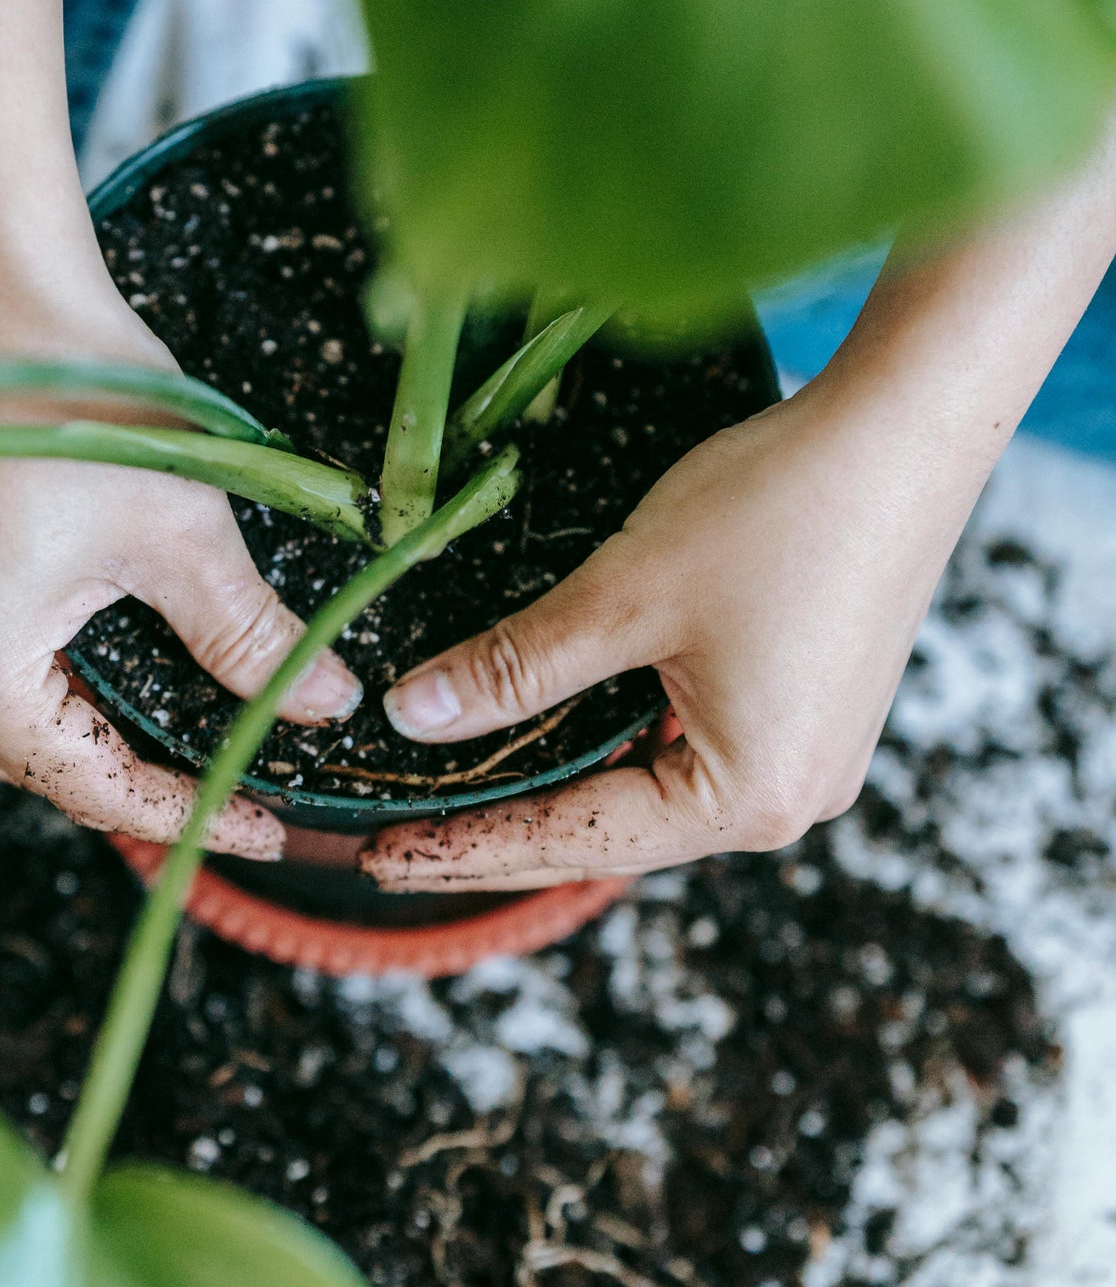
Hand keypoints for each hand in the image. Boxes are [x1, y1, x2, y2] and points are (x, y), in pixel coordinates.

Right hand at [0, 264, 359, 855]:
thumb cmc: (83, 401)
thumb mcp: (185, 534)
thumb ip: (252, 637)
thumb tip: (327, 705)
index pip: (95, 784)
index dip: (187, 811)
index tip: (263, 825)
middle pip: (31, 753)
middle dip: (123, 771)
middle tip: (219, 781)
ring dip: (64, 715)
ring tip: (148, 725)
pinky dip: (5, 653)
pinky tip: (52, 645)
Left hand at [360, 377, 970, 892]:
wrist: (905, 430)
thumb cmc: (776, 511)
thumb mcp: (624, 593)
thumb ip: (515, 665)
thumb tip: (412, 715)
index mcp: (747, 798)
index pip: (573, 837)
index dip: (466, 846)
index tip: (381, 855)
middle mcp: (788, 800)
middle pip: (612, 831)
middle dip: (503, 833)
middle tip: (396, 842)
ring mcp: (808, 757)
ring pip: (647, 791)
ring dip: (557, 791)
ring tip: (457, 802)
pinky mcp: (812, 710)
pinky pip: (688, 750)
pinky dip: (612, 748)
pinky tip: (553, 740)